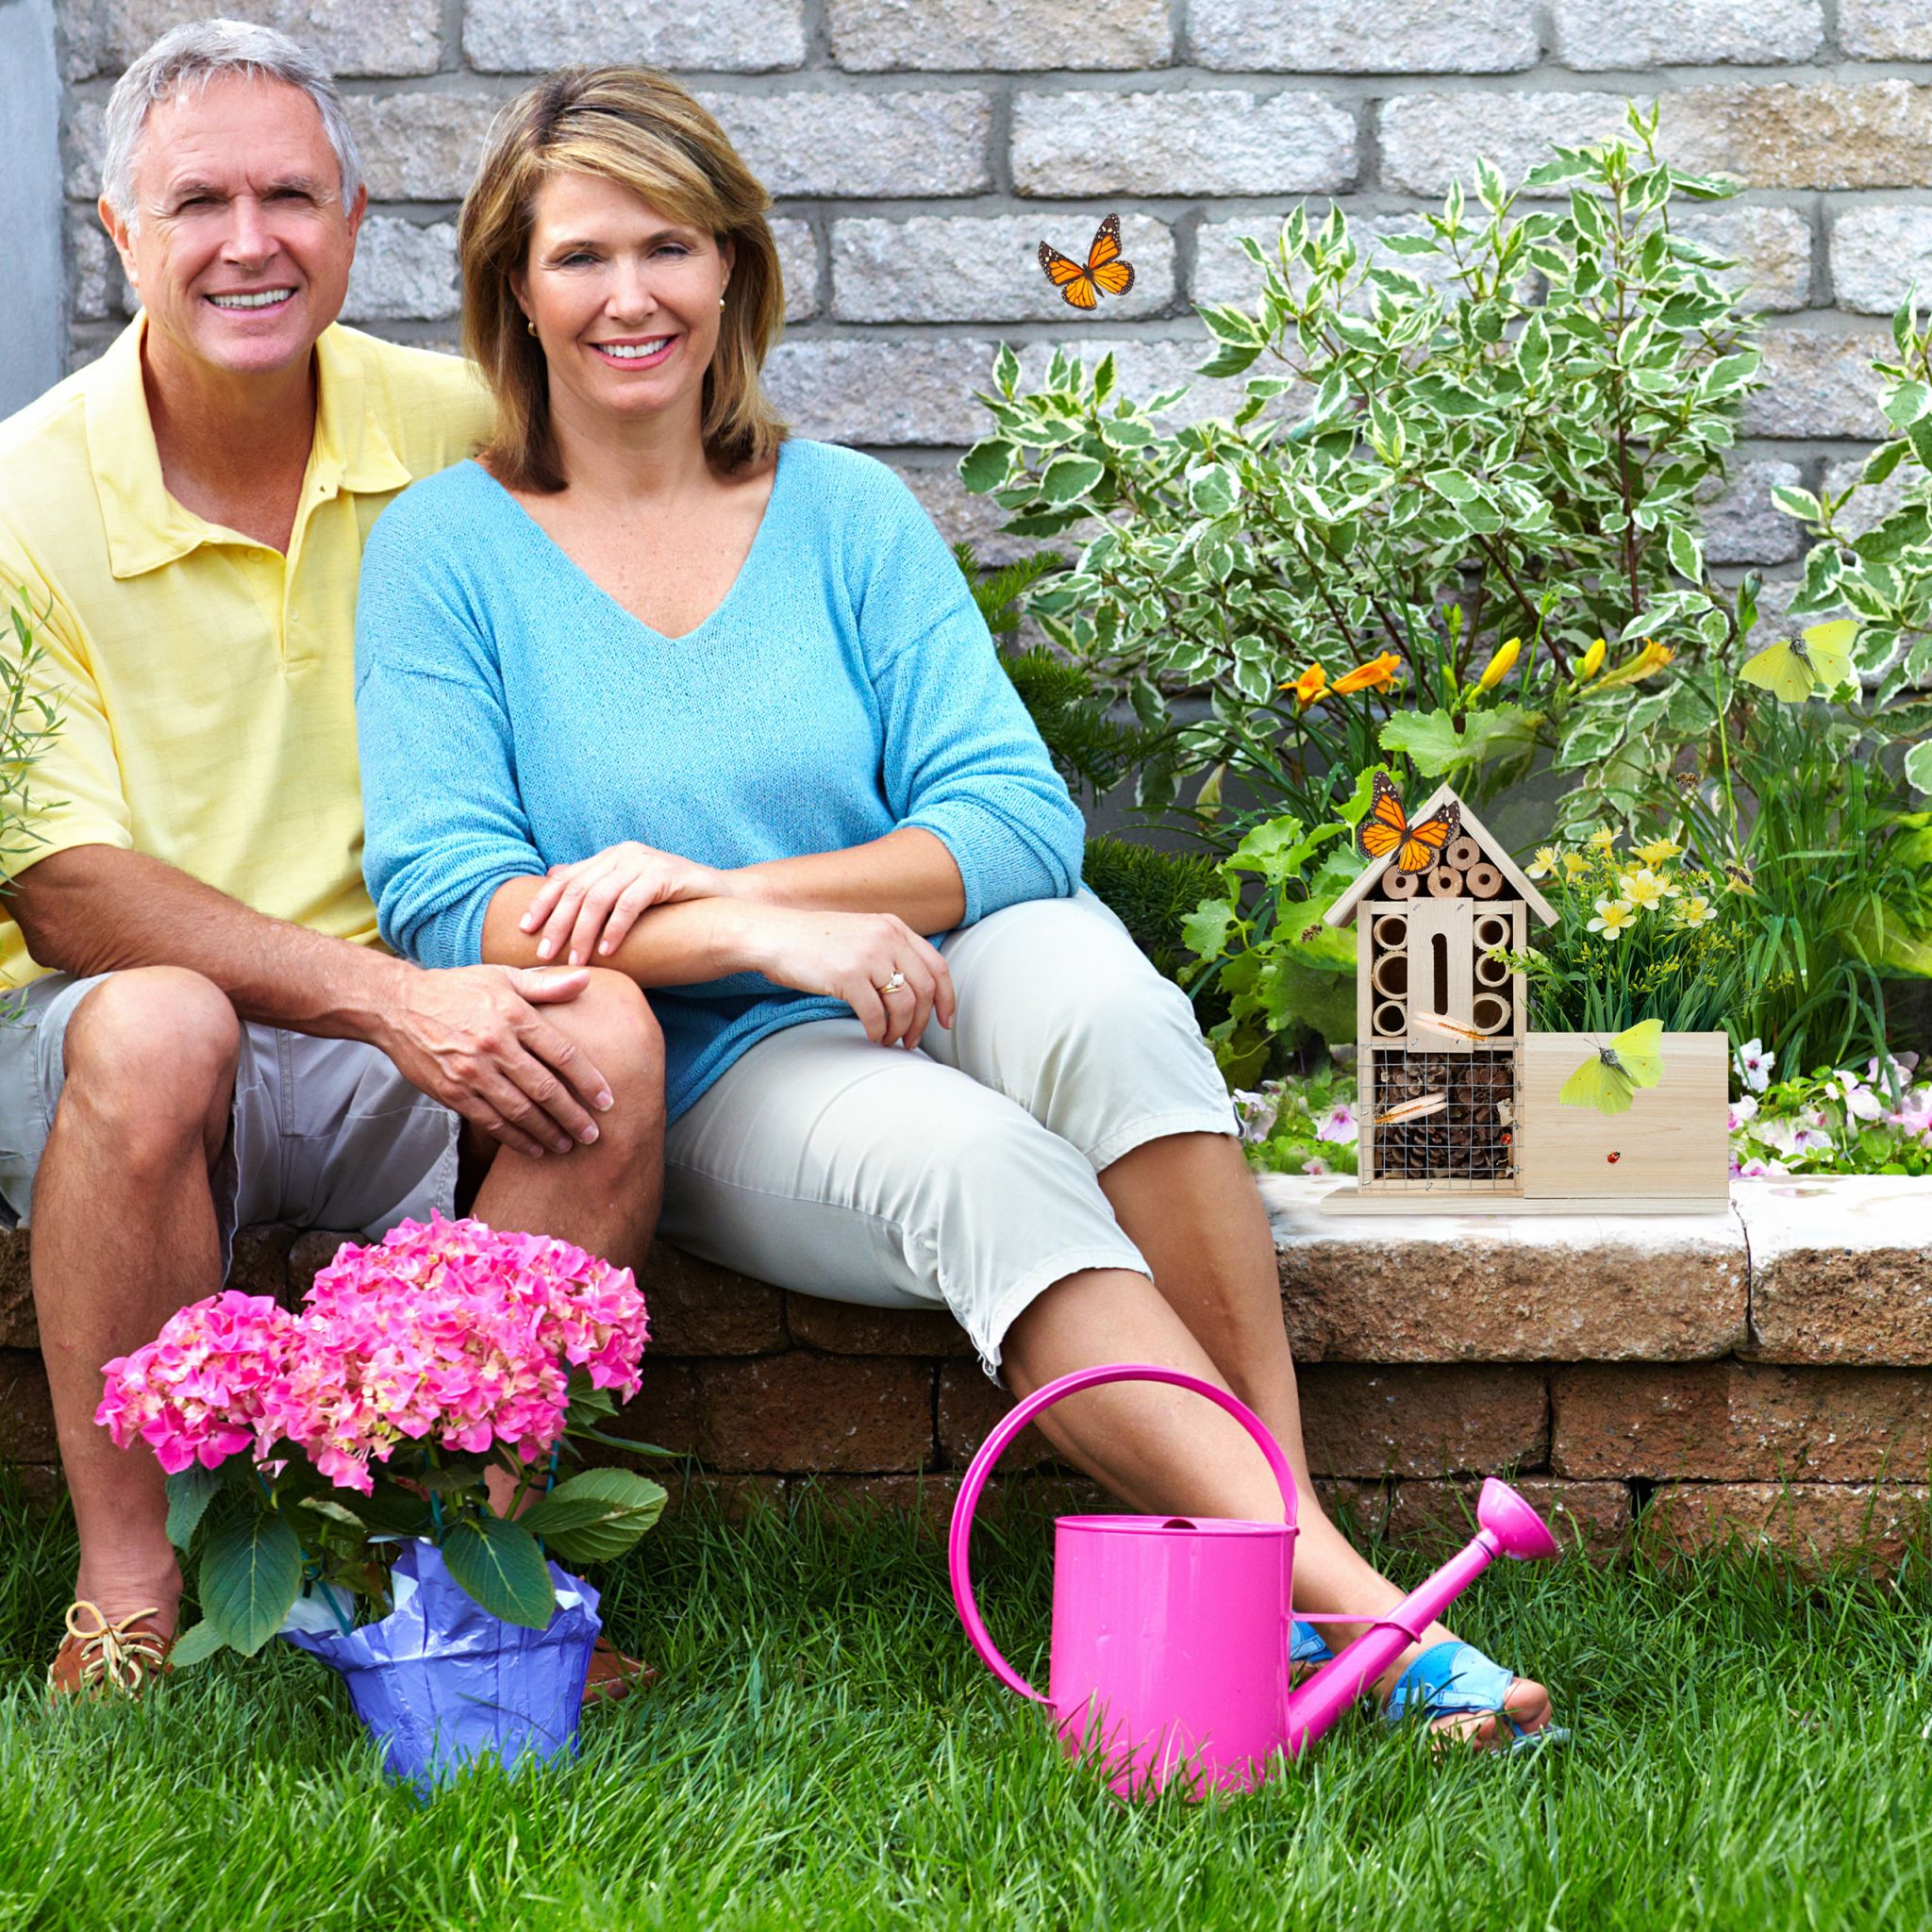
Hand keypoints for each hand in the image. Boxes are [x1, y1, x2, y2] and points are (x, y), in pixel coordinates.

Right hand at [381, 963, 614, 1157]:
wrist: (398, 1006)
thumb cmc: (457, 989)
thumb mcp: (502, 976)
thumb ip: (546, 984)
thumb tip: (586, 979)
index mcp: (514, 1015)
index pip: (563, 1054)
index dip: (589, 1081)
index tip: (607, 1101)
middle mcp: (495, 1044)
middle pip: (545, 1089)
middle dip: (573, 1116)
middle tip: (593, 1135)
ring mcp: (472, 1071)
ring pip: (519, 1111)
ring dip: (547, 1132)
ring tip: (567, 1145)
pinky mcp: (453, 1091)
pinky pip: (491, 1121)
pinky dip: (514, 1138)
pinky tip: (533, 1148)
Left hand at [520, 841, 732, 967]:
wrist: (727, 897)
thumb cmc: (677, 902)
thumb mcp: (631, 891)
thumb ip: (597, 885)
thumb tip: (553, 877)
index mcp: (611, 856)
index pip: (566, 878)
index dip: (542, 903)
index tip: (524, 930)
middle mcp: (623, 854)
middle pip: (577, 889)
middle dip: (557, 923)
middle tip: (544, 954)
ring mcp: (644, 862)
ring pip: (599, 898)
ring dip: (582, 932)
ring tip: (575, 960)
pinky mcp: (664, 875)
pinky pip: (630, 904)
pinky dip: (615, 930)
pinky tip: (607, 951)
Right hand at [733, 905, 954, 1048]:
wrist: (773, 935)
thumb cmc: (813, 941)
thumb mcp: (860, 934)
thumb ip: (888, 952)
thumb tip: (911, 991)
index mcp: (894, 927)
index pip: (937, 966)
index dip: (947, 998)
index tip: (946, 1021)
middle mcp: (887, 937)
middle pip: (925, 990)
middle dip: (922, 1022)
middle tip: (911, 1040)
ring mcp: (868, 955)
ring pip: (904, 1005)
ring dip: (899, 1030)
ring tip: (889, 1040)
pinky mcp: (848, 975)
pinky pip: (876, 1014)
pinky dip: (877, 1031)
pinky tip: (871, 1035)